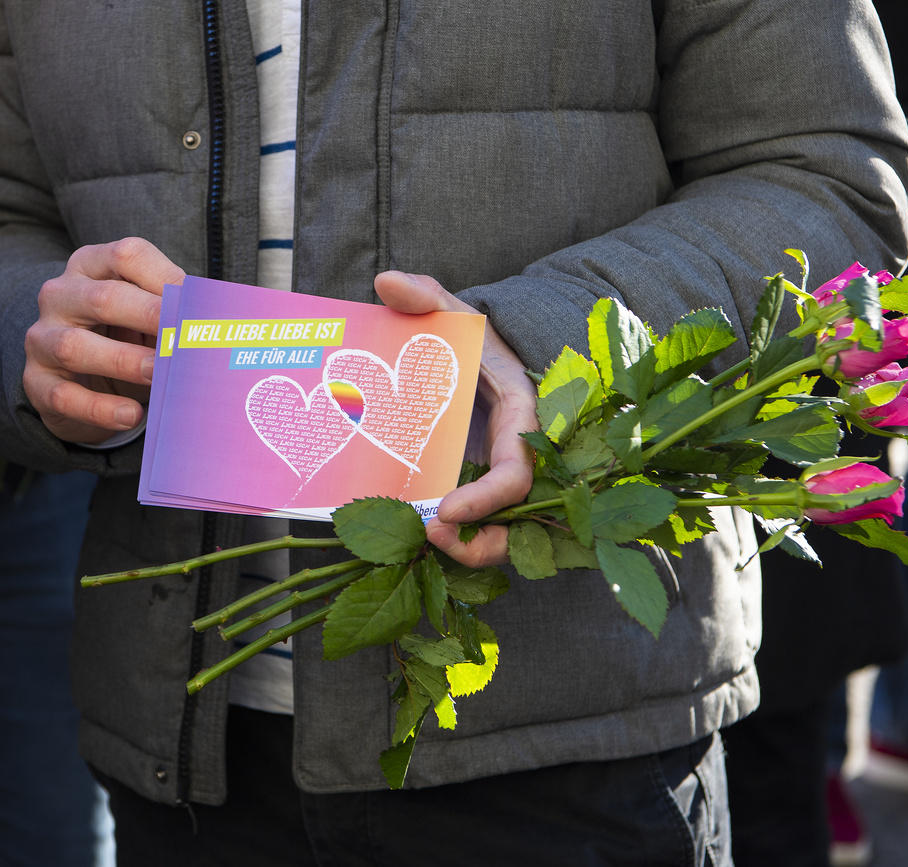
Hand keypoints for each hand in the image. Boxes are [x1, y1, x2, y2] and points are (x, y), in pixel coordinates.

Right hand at [23, 237, 185, 442]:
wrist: (76, 377)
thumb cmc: (124, 335)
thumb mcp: (147, 315)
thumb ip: (175, 310)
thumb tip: (222, 320)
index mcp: (92, 266)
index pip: (126, 256)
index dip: (164, 277)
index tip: (197, 304)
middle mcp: (61, 295)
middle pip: (102, 299)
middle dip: (148, 317)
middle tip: (184, 338)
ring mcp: (42, 338)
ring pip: (75, 348)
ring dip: (124, 362)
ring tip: (159, 375)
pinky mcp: (36, 381)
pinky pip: (64, 396)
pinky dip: (100, 408)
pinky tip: (132, 416)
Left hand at [372, 270, 537, 566]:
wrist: (476, 358)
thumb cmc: (468, 338)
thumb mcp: (451, 312)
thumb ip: (425, 295)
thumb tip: (386, 282)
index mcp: (521, 417)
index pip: (518, 472)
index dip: (488, 498)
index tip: (445, 509)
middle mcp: (521, 456)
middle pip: (522, 520)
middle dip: (482, 543)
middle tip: (429, 537)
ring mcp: (502, 478)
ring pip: (507, 536)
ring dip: (470, 552)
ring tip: (422, 544)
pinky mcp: (483, 492)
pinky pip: (482, 531)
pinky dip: (458, 544)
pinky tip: (415, 539)